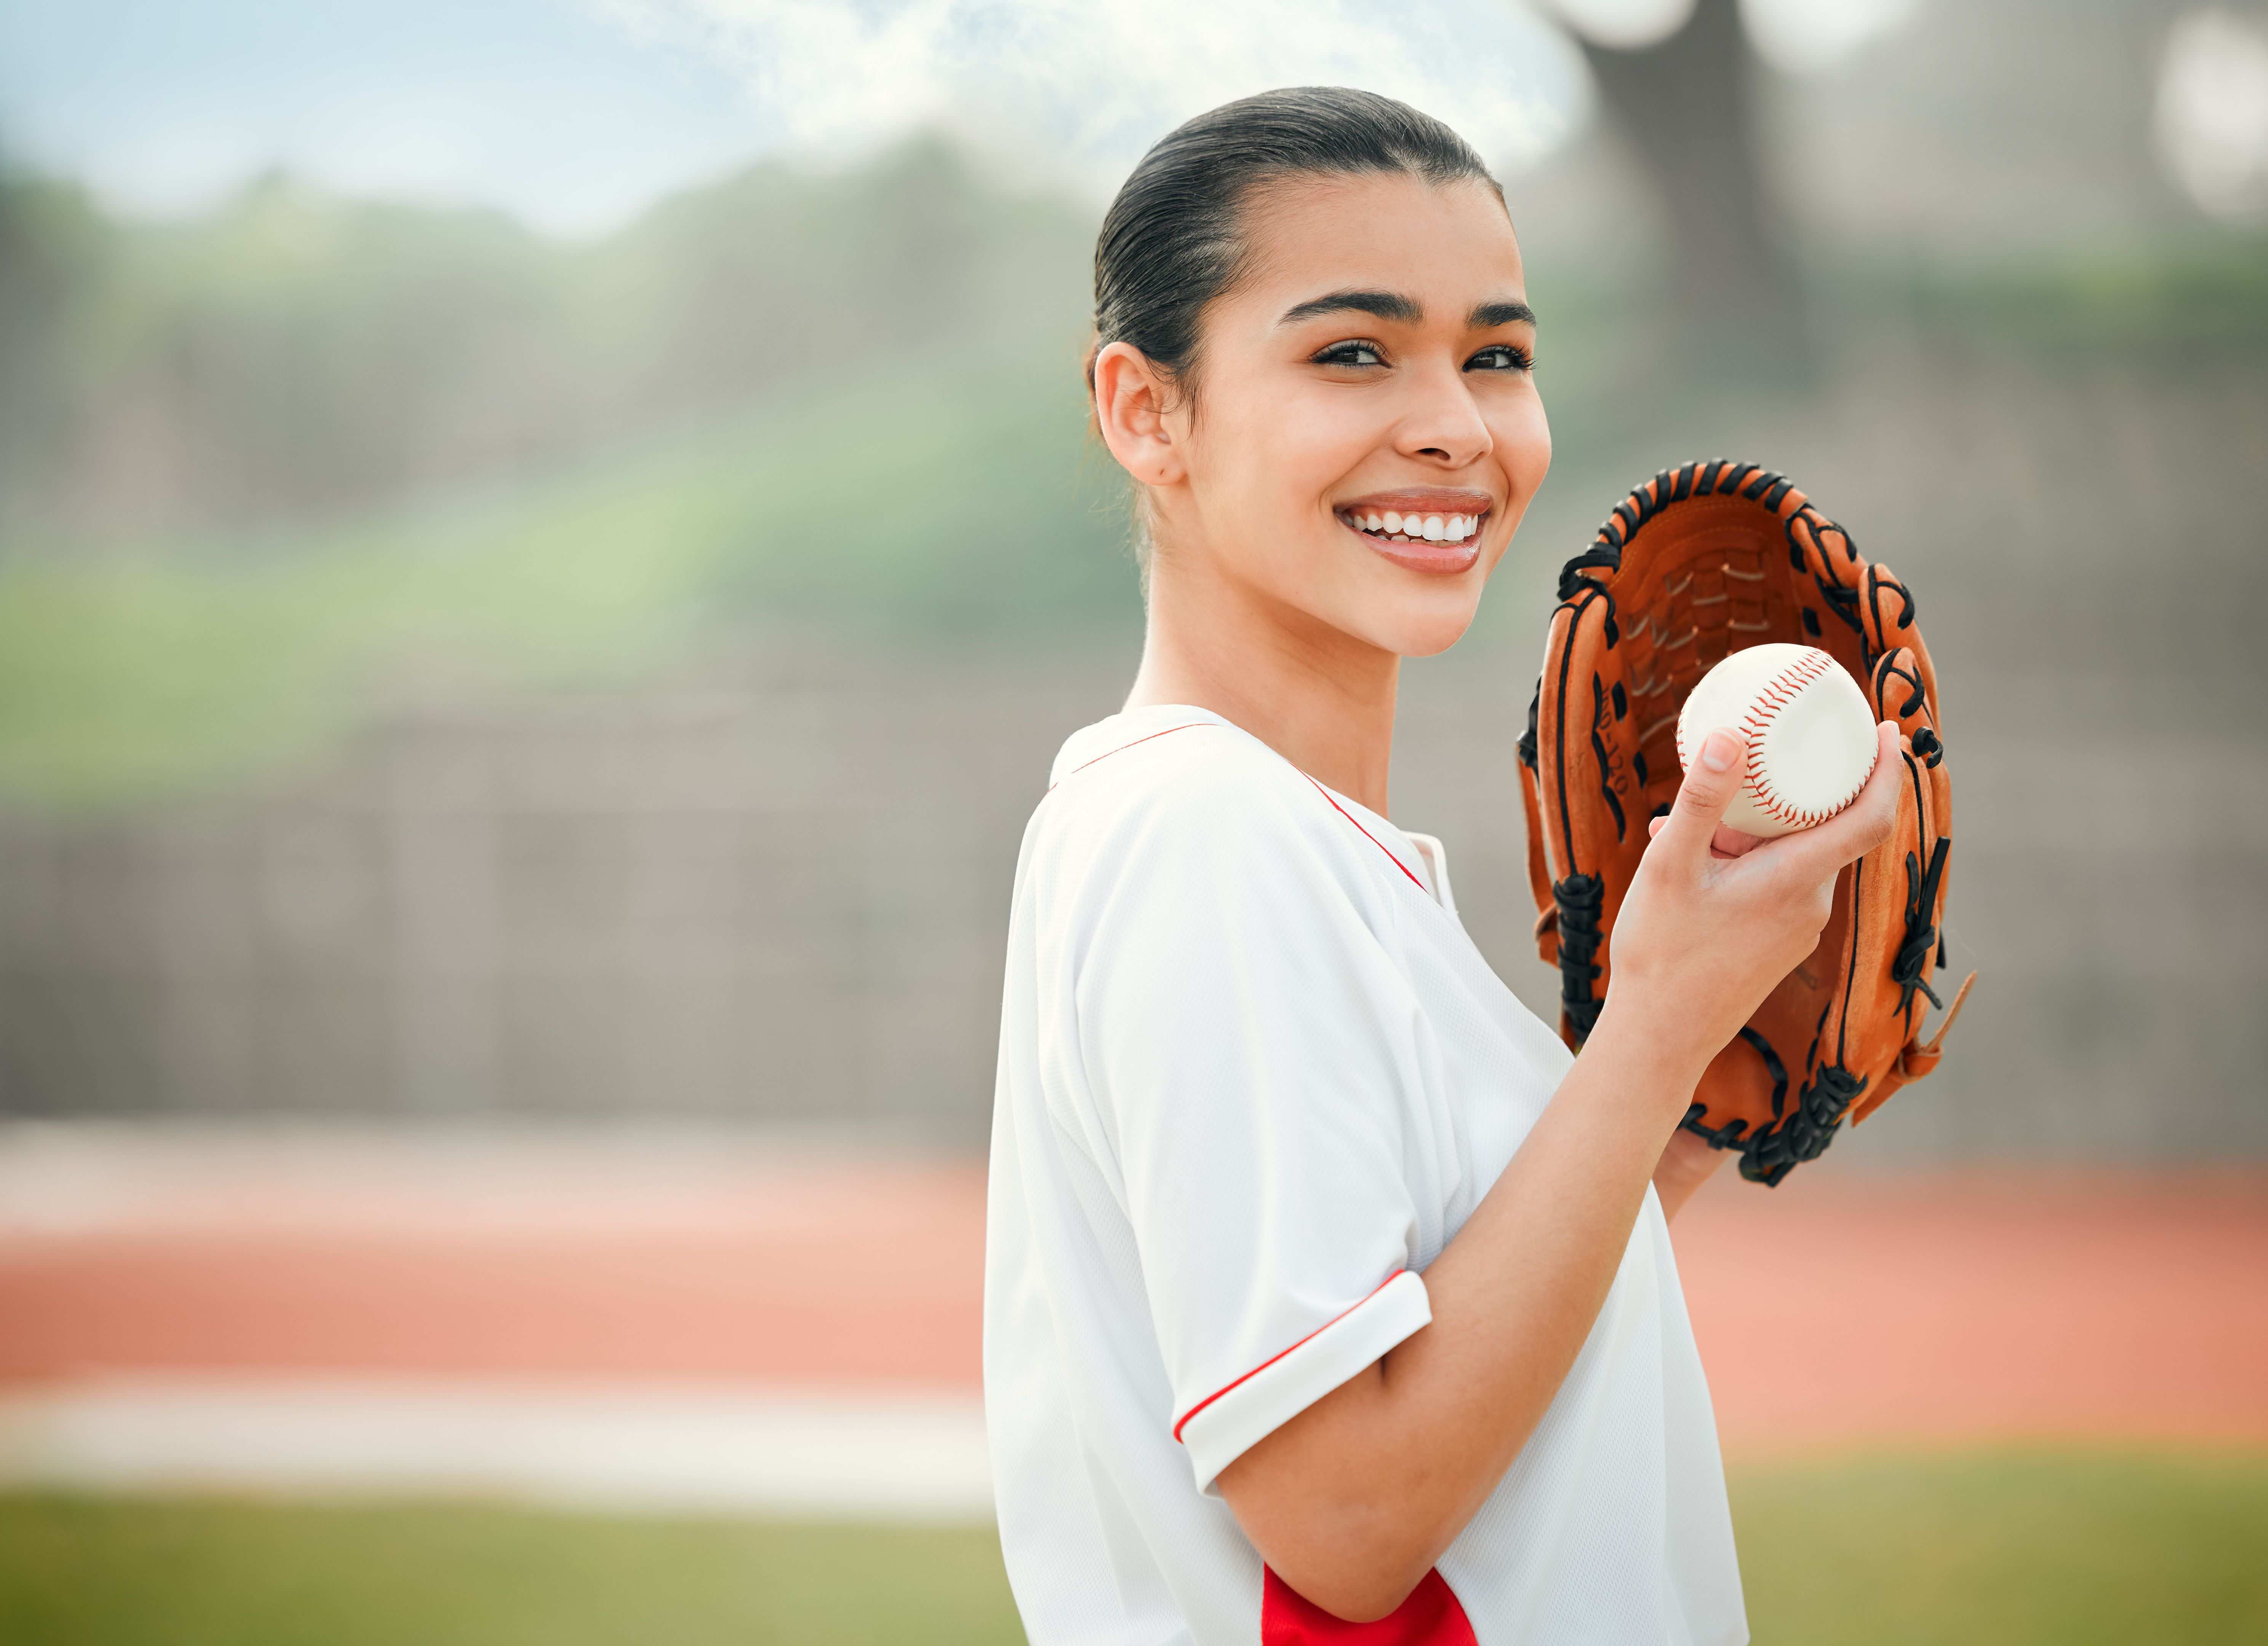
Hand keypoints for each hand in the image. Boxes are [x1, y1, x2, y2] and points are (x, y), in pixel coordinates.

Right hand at [1600, 721, 1901, 1082]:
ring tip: (1681, 831)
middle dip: (1784, 794)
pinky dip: (1742, 862)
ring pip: (1790, 856)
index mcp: (1795, 880)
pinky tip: (1688, 864)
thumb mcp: (1669, 866)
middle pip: (1821, 828)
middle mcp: (1809, 905)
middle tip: (1739, 770)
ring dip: (1748, 832)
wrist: (1661, 1036)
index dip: (1887, 770)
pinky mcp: (1778, 944)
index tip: (1887, 731)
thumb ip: (1702, 801)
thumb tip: (1730, 737)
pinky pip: (1774, 883)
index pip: (1871, 817)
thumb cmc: (1663, 955)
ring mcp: (1796, 928)